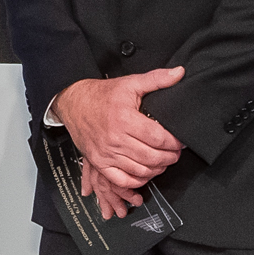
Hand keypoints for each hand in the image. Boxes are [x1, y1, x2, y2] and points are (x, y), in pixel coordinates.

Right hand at [51, 68, 184, 204]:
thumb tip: (179, 73)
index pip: (158, 138)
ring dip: (157, 169)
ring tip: (163, 162)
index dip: (174, 142)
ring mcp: (106, 153)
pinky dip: (136, 181)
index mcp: (124, 119)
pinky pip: (121, 180)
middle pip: (151, 157)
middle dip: (169, 157)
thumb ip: (157, 79)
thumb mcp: (130, 83)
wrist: (73, 103)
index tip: (180, 142)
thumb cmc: (101, 95)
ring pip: (140, 170)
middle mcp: (115, 138)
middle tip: (175, 153)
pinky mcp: (99, 162)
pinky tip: (144, 173)